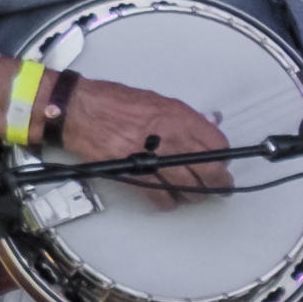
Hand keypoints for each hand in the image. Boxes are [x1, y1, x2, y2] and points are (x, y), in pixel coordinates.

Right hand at [53, 74, 233, 198]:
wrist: (80, 110)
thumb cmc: (115, 102)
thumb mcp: (158, 100)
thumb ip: (187, 116)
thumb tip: (211, 123)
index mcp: (179, 116)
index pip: (217, 143)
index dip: (223, 156)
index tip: (222, 162)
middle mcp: (170, 137)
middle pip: (209, 169)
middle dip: (219, 182)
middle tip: (222, 187)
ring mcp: (153, 157)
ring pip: (189, 187)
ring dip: (195, 194)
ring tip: (195, 194)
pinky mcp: (134, 173)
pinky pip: (160, 196)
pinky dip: (167, 202)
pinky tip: (169, 200)